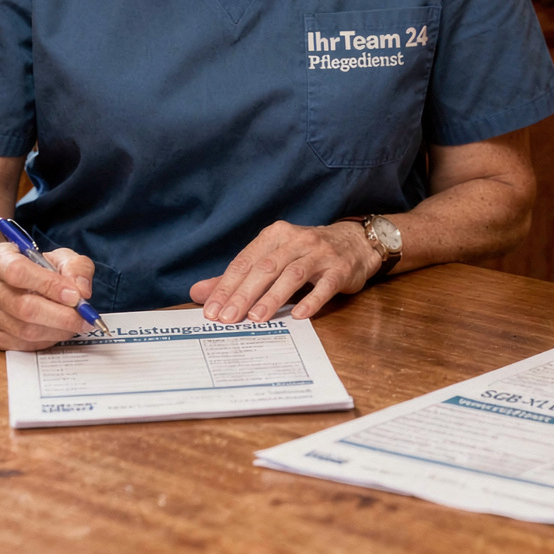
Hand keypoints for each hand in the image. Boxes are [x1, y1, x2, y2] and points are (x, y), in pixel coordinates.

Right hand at [0, 243, 95, 350]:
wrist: (3, 284)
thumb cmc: (34, 269)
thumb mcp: (57, 257)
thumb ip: (75, 267)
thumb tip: (82, 291)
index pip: (18, 271)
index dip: (49, 285)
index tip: (75, 296)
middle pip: (23, 307)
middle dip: (61, 316)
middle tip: (84, 318)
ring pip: (25, 330)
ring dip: (57, 331)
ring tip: (75, 324)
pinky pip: (23, 344)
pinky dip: (47, 340)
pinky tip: (57, 331)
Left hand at [190, 221, 378, 322]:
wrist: (354, 242)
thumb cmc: (306, 254)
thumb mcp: (272, 259)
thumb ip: (237, 278)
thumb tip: (198, 293)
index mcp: (275, 235)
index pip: (245, 262)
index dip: (226, 286)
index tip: (211, 310)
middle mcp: (296, 240)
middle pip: (265, 268)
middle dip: (244, 294)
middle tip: (227, 318)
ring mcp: (320, 253)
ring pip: (292, 275)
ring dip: (273, 297)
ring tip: (256, 318)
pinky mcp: (340, 269)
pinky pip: (325, 286)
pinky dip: (311, 300)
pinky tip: (299, 315)